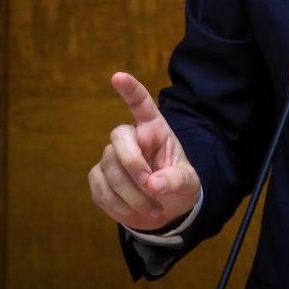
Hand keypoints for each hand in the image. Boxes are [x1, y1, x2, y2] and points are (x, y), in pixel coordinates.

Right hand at [87, 72, 200, 230]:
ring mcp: (111, 157)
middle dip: (132, 162)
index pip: (141, 104)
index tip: (118, 76)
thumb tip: (155, 184)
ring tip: (155, 209)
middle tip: (150, 185)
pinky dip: (119, 205)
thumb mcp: (189, 183)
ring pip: (110, 169)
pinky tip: (135, 212)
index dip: (130, 90)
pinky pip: (101, 189)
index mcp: (155, 130)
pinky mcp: (99, 178)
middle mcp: (131, 139)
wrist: (164, 210)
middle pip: (118, 137)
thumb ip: (177, 179)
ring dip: (132, 195)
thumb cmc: (178, 186)